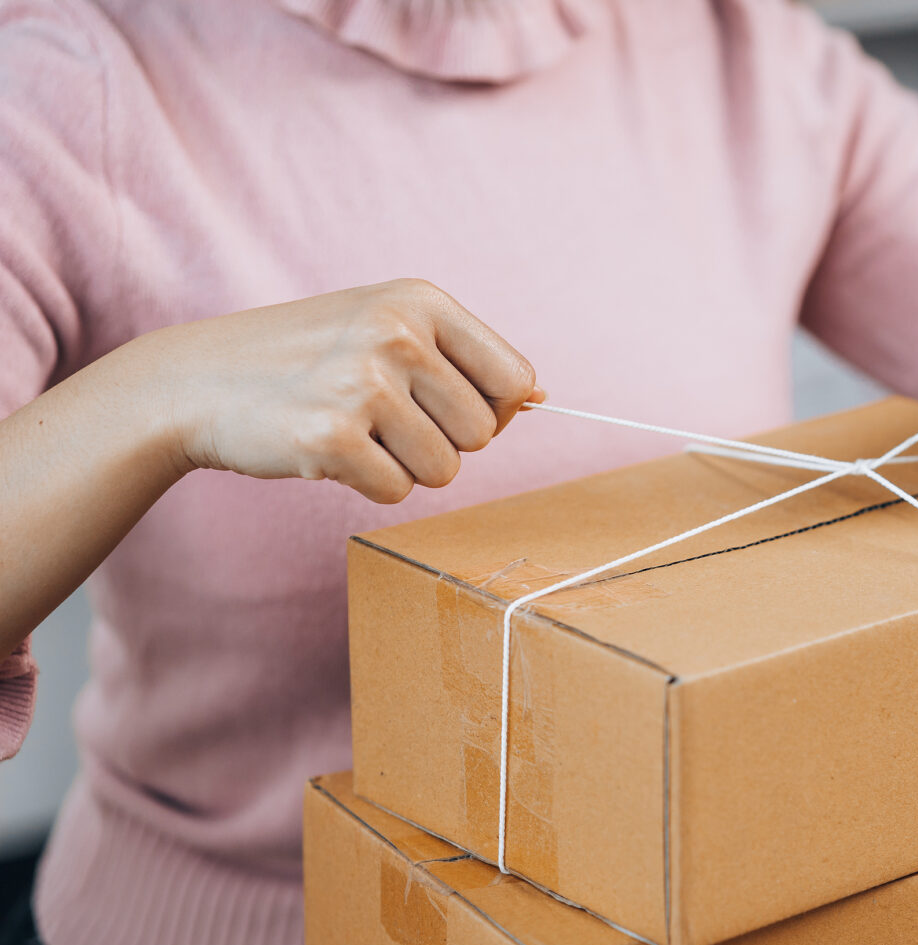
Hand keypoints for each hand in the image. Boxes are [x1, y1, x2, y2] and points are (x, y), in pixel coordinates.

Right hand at [123, 278, 540, 502]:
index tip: (446, 405)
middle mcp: (396, 334)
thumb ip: (464, 360)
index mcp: (421, 301)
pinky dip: (368, 483)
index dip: (492, 410)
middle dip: (442, 441)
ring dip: (404, 465)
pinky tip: (329, 449)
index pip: (516, 380)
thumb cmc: (308, 358)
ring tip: (355, 430)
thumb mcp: (386, 326)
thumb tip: (540, 398)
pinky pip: (397, 491)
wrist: (196, 380)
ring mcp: (363, 384)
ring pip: (445, 469)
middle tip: (385, 419)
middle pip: (484, 433)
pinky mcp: (331, 437)